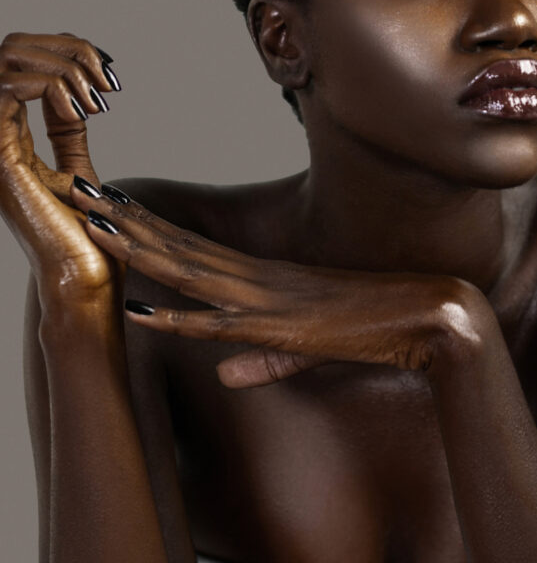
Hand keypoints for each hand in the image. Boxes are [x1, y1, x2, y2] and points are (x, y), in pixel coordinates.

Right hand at [0, 31, 120, 303]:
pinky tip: (86, 109)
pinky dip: (50, 86)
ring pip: (8, 60)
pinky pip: (6, 93)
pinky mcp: (3, 160)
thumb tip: (75, 99)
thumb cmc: (86, 239)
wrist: (86, 280)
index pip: (22, 62)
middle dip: (66, 49)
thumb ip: (67, 133)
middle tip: (107, 76)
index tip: (111, 76)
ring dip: (63, 64)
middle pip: (11, 48)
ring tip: (99, 94)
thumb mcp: (78, 171)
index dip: (66, 51)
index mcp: (11, 136)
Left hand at [68, 184, 484, 387]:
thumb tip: (228, 372)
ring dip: (140, 252)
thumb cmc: (380, 324)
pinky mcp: (286, 328)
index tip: (109, 207)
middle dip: (126, 222)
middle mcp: (260, 281)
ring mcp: (270, 301)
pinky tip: (143, 312)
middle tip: (79, 190)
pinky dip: (179, 320)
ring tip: (95, 226)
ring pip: (190, 273)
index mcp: (265, 278)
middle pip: (179, 247)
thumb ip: (267, 357)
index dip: (147, 228)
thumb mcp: (313, 346)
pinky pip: (221, 325)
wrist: (432, 316)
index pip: (193, 248)